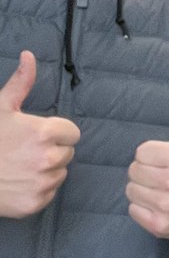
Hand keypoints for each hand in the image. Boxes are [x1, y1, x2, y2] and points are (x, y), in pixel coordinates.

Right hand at [0, 51, 80, 216]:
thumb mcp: (1, 108)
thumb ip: (20, 82)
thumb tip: (29, 55)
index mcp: (46, 133)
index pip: (72, 134)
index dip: (56, 133)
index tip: (36, 135)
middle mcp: (50, 158)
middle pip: (67, 153)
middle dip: (51, 150)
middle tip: (24, 151)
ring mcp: (44, 182)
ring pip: (59, 173)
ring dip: (45, 170)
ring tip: (19, 165)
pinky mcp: (38, 202)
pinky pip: (50, 192)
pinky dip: (37, 189)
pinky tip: (18, 182)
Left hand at [126, 88, 168, 241]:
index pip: (142, 152)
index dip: (152, 155)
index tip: (166, 161)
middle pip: (134, 170)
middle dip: (146, 171)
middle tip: (163, 176)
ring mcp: (166, 207)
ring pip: (131, 190)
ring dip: (142, 189)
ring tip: (161, 190)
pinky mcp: (159, 226)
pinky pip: (133, 209)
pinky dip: (142, 207)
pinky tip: (159, 205)